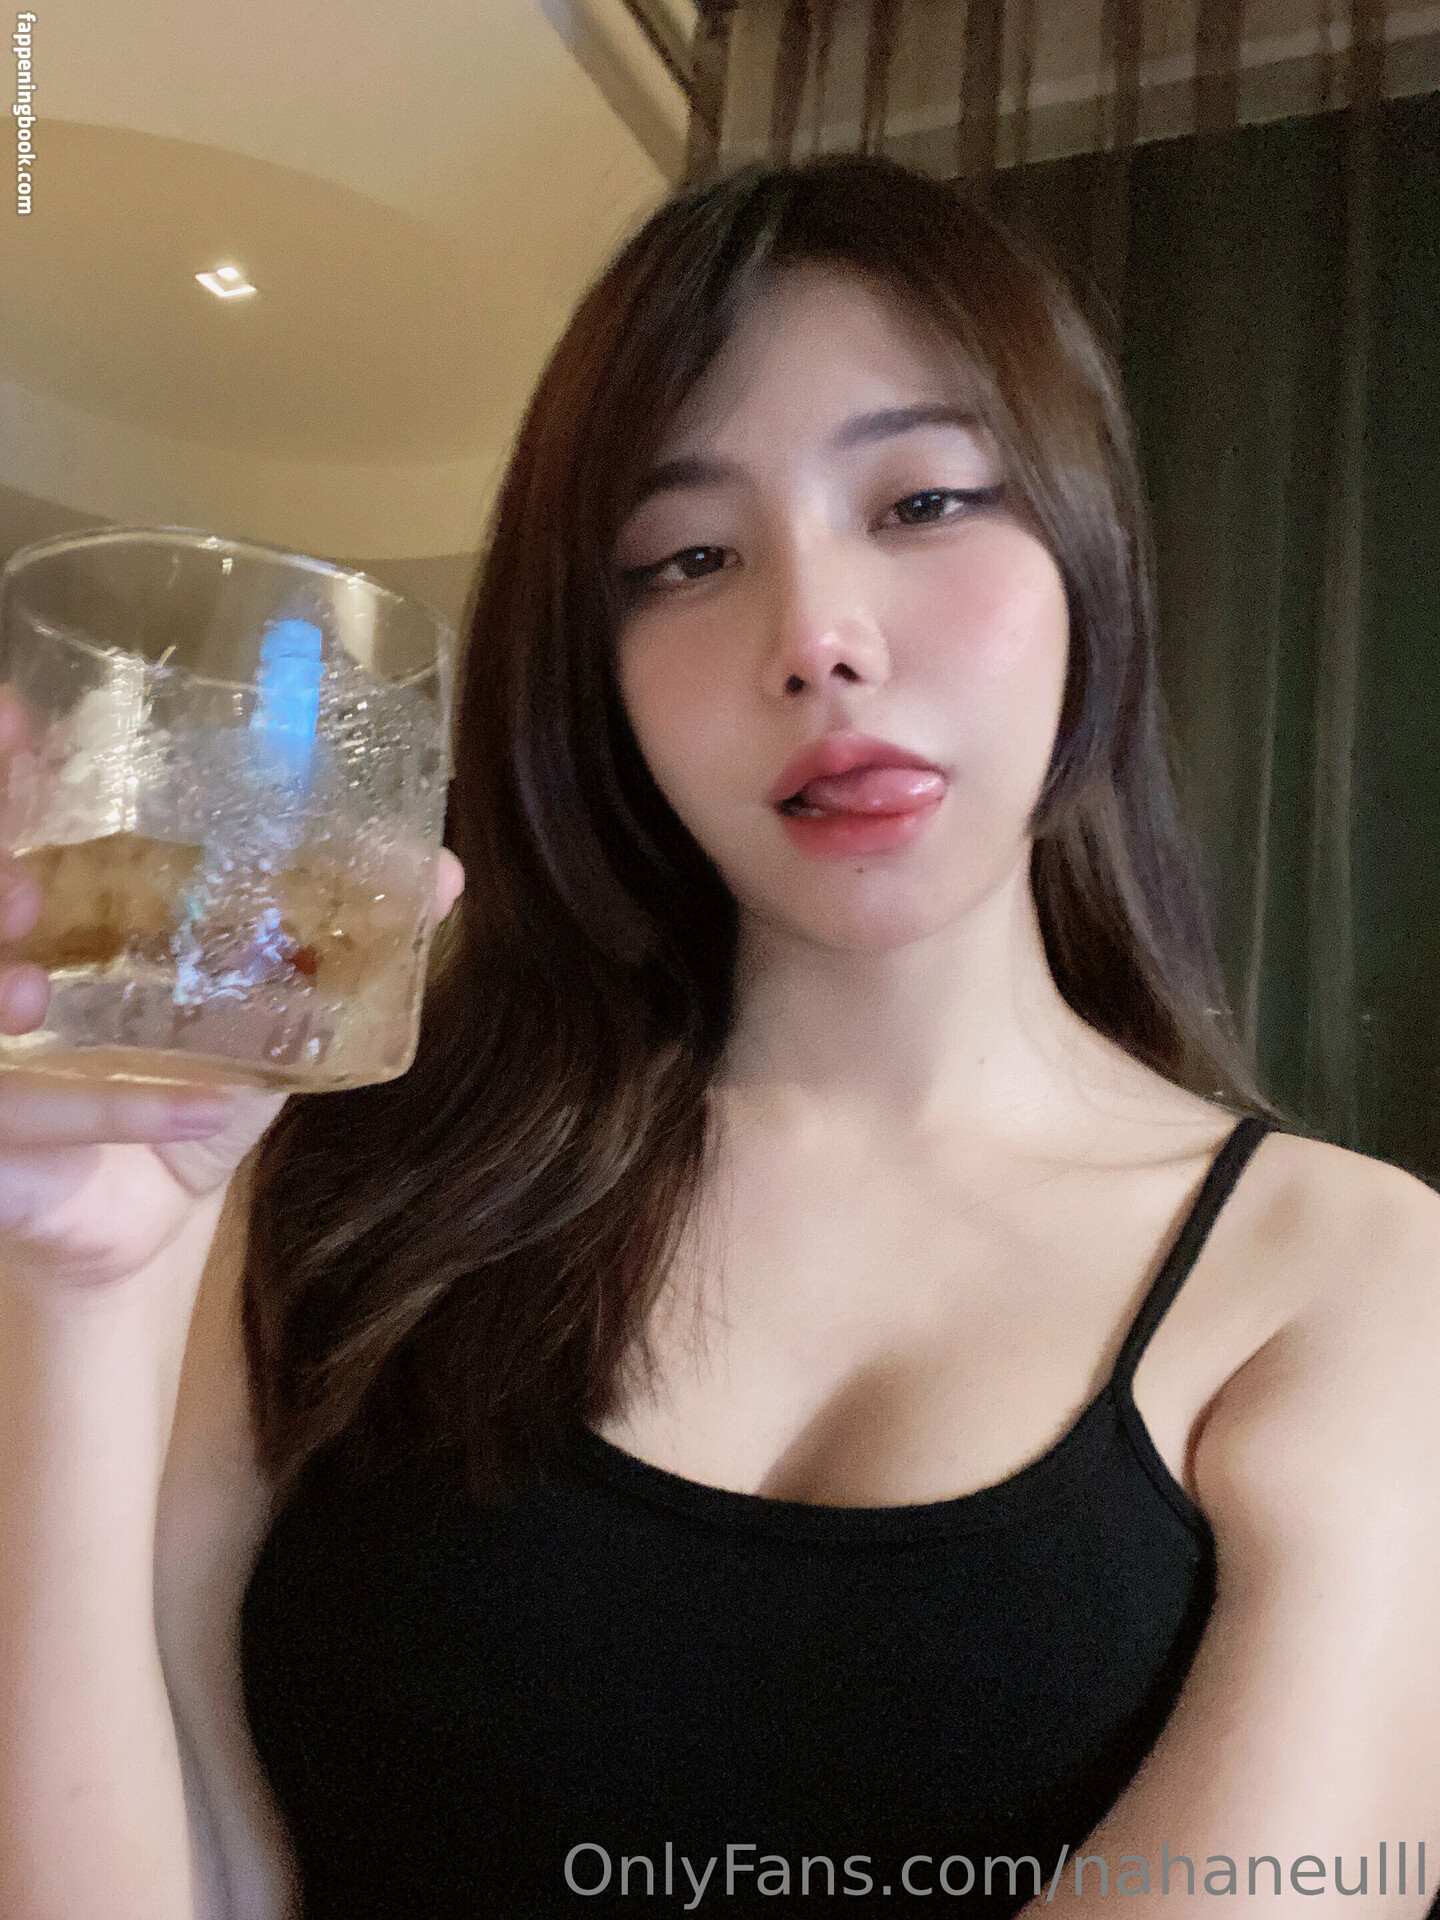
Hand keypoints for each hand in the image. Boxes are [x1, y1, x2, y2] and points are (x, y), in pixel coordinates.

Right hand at [0, 685, 464, 1295]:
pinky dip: (120, 1114)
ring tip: (33, 990)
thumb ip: (336, 938)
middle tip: (24, 881)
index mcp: (52, 919)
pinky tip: (204, 1106)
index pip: (12, 829)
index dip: (4, 780)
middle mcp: (6, 974)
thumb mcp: (265, 1009)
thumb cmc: (184, 1086)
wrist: (149, 1219)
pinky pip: (35, 1128)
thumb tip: (441, 868)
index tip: (16, 720)